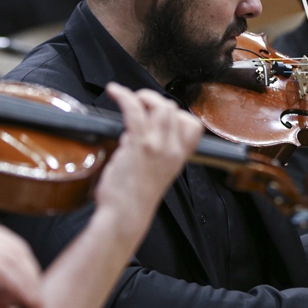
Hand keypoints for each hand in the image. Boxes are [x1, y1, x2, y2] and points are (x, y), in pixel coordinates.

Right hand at [0, 225, 43, 307]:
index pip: (6, 246)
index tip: (34, 291)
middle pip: (13, 247)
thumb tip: (16, 302)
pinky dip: (16, 283)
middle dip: (31, 273)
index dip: (25, 267)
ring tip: (34, 303)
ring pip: (9, 254)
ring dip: (28, 280)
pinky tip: (22, 300)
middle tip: (38, 299)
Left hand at [93, 82, 202, 228]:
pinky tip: (114, 91)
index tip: (158, 114)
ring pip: (159, 106)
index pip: (193, 125)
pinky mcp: (139, 144)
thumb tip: (134, 132)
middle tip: (138, 105)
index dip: (176, 114)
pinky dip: (123, 95)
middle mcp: (172, 150)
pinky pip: (134, 109)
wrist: (125, 215)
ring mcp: (157, 146)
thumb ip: (151, 151)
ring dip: (142, 97)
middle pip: (173, 109)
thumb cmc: (133, 199)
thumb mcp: (154, 174)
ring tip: (129, 99)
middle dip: (154, 101)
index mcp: (179, 157)